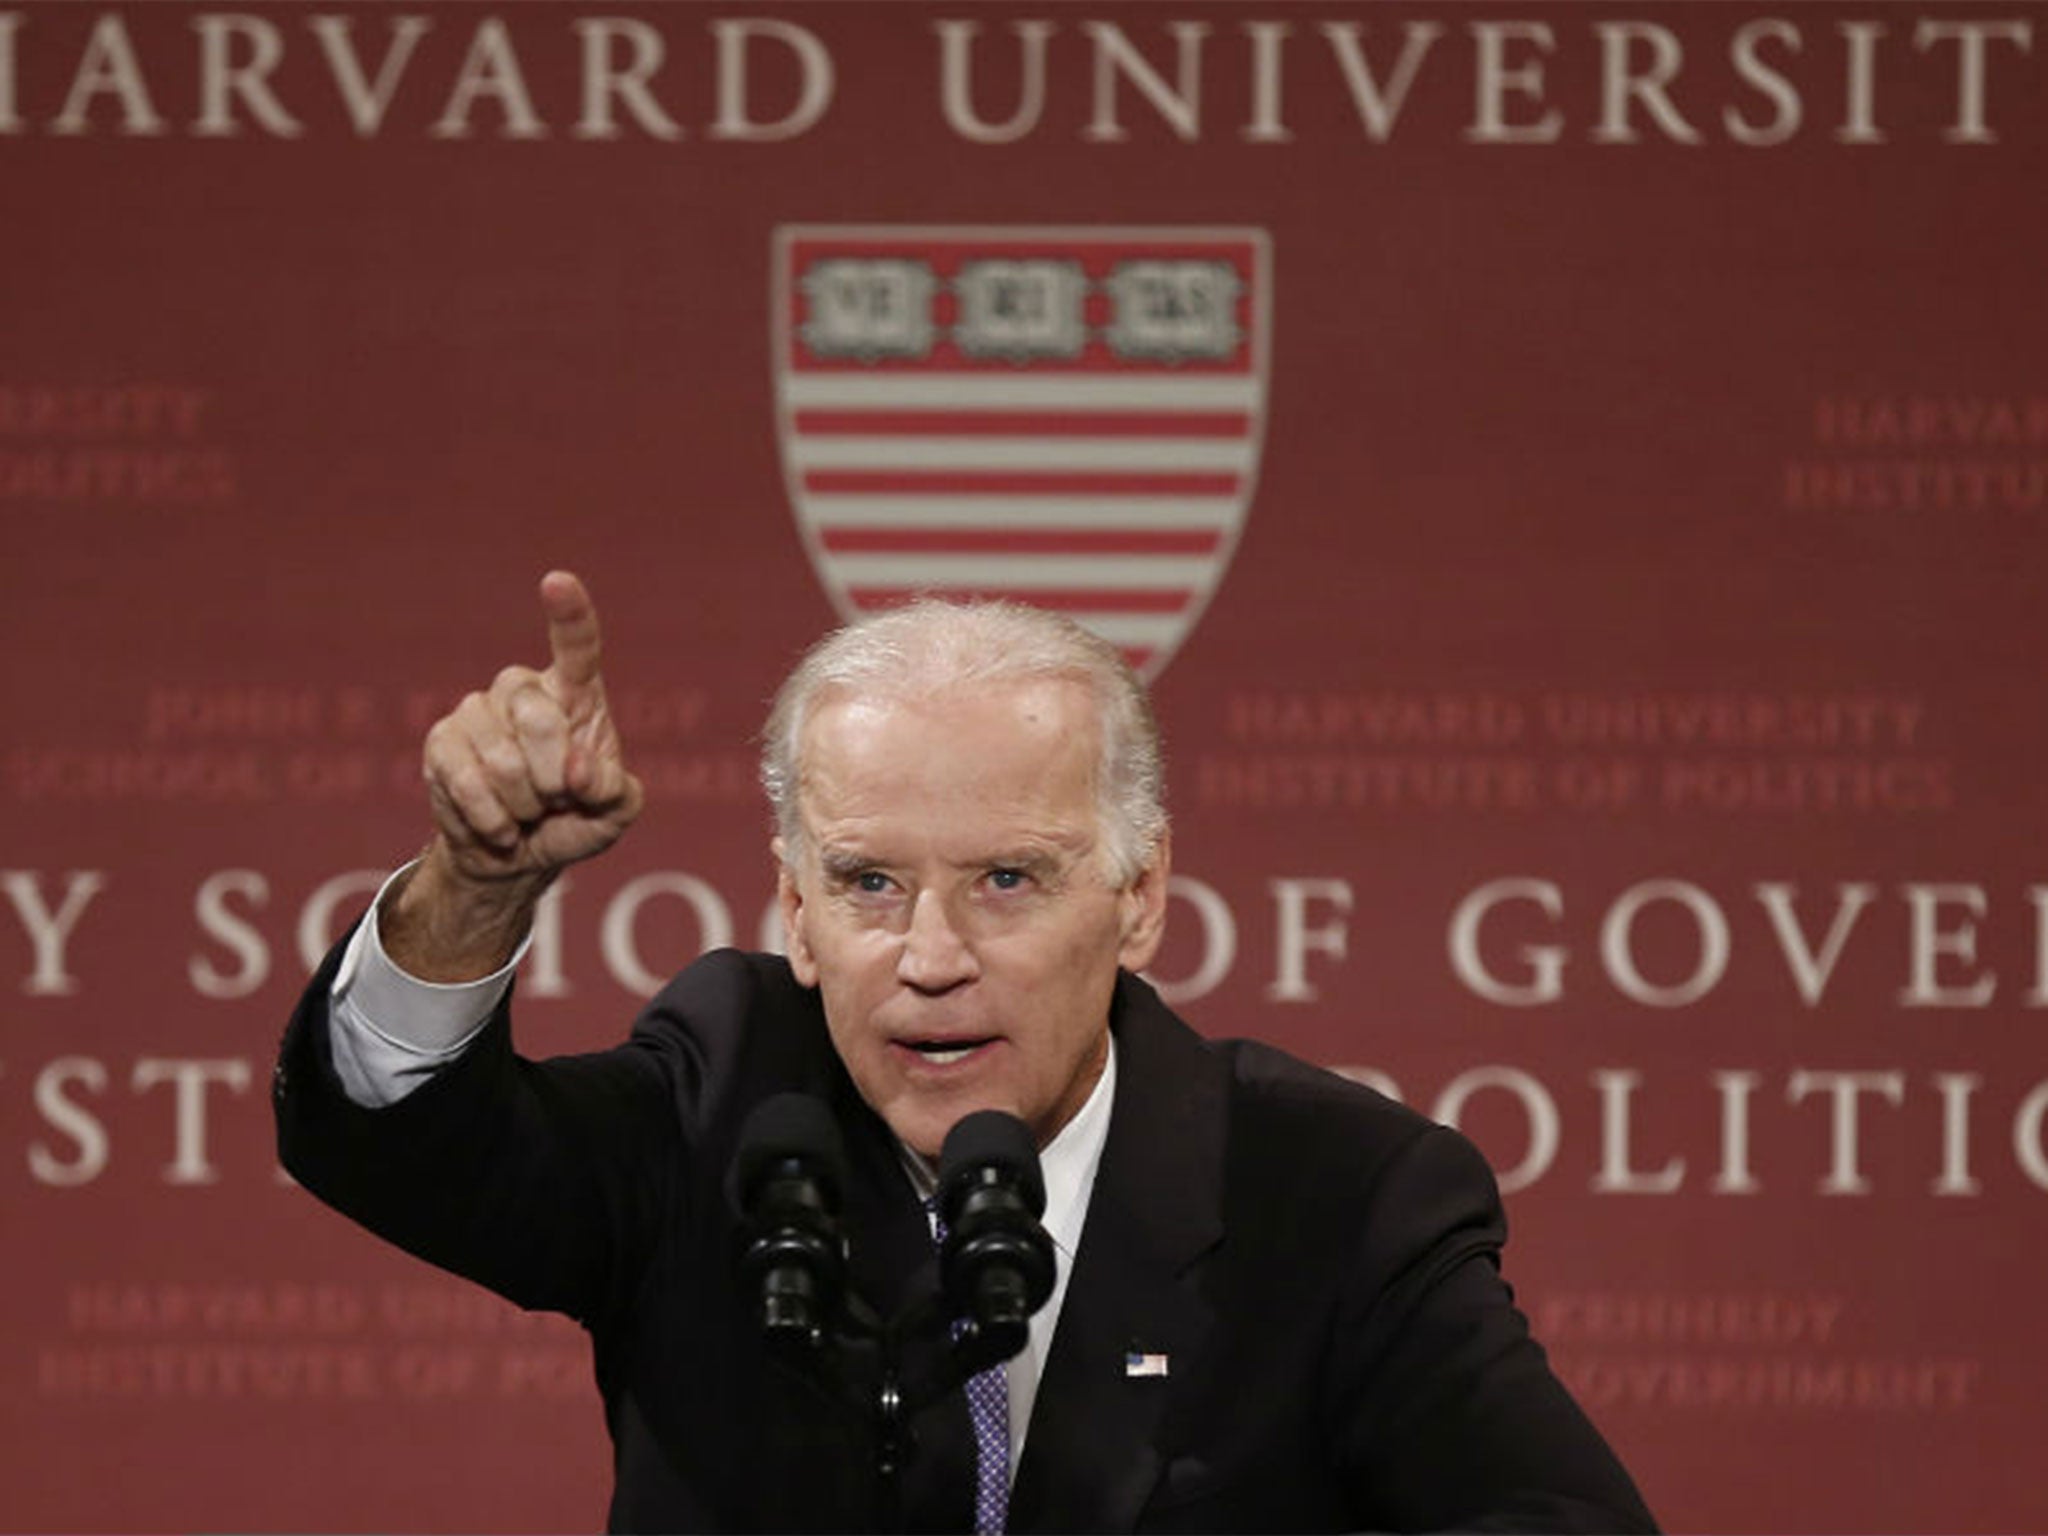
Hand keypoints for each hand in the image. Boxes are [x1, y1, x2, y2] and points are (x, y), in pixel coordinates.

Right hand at [384, 572, 644, 979]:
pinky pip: (466, 781)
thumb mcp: (614, 814)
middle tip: (556, 800)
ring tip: (527, 812)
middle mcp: (523, 690)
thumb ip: (614, 792)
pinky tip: (501, 827)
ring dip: (523, 805)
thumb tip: (577, 770)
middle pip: (539, 719)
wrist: (519, 854)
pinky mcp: (442, 742)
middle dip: (554, 778)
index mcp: (575, 693)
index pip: (576, 646)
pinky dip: (492, 819)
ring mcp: (478, 711)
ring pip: (502, 759)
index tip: (557, 582)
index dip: (569, 614)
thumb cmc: (576, 819)